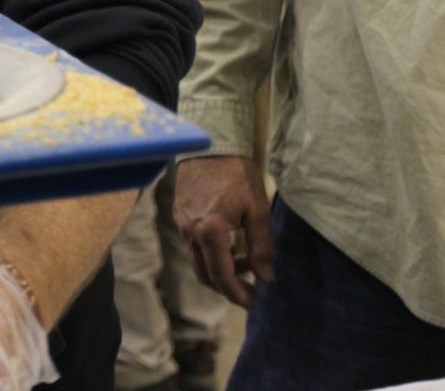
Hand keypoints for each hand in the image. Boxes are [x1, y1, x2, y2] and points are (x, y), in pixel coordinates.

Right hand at [174, 155, 274, 307]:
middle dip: (228, 287)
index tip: (254, 302)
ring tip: (244, 260)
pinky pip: (192, 244)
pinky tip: (229, 242)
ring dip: (220, 269)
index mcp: (210, 233)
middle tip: (251, 288)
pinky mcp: (179, 215)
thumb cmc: (237, 173)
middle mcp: (190, 233)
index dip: (237, 295)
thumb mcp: (258, 209)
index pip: (221, 277)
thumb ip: (261, 246)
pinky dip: (210, 252)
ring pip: (197, 260)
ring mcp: (181, 224)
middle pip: (205, 275)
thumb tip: (265, 278)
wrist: (209, 143)